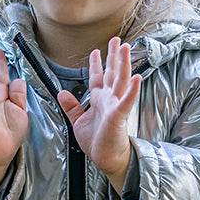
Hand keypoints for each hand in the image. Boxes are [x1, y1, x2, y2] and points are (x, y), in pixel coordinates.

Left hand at [57, 37, 139, 189]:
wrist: (106, 159)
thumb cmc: (96, 142)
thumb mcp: (78, 122)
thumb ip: (71, 107)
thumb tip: (62, 93)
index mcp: (99, 100)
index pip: (97, 77)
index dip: (96, 64)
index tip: (96, 51)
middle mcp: (109, 100)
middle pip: (112, 73)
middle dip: (114, 56)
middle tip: (117, 40)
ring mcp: (115, 106)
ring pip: (121, 81)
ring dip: (124, 64)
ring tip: (126, 48)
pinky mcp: (119, 116)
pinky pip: (126, 101)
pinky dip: (131, 90)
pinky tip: (137, 78)